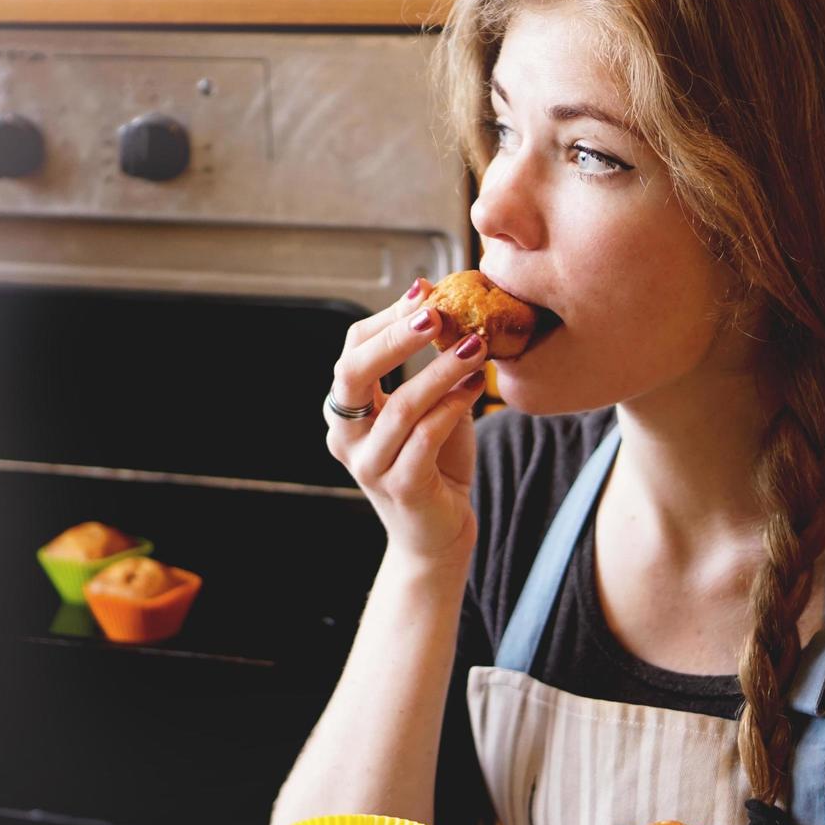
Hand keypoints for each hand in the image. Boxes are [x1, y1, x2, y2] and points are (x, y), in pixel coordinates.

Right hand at [324, 278, 488, 563]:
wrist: (438, 533)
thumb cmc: (435, 464)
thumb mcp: (431, 406)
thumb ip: (432, 363)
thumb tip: (444, 301)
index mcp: (347, 410)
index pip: (352, 350)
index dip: (387, 318)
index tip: (426, 290)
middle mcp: (346, 436)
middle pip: (353, 372)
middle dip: (395, 338)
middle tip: (436, 312)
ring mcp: (369, 465)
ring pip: (400, 407)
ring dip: (440, 370)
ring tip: (476, 345)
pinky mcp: (400, 487)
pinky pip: (425, 438)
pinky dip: (453, 407)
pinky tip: (478, 386)